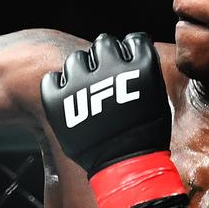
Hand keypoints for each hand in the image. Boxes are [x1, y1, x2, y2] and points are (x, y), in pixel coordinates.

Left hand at [40, 33, 187, 207]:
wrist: (126, 166)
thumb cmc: (147, 137)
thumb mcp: (157, 98)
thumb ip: (143, 73)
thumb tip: (130, 57)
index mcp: (140, 65)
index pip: (133, 40)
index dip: (130, 53)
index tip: (129, 65)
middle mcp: (110, 68)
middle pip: (103, 44)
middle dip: (105, 58)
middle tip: (106, 76)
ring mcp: (81, 83)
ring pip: (76, 60)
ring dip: (82, 71)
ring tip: (87, 90)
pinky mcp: (57, 99)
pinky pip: (51, 80)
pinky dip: (57, 86)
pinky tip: (67, 97)